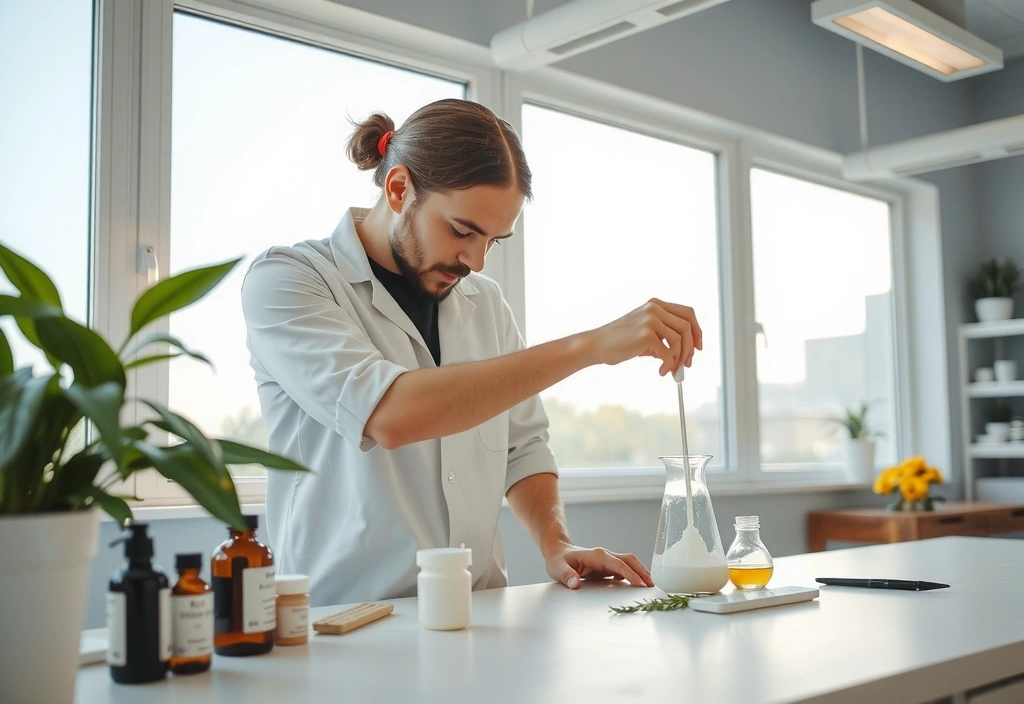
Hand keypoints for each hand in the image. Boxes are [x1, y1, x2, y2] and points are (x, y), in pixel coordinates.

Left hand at [544, 543, 654, 588]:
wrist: (558, 551)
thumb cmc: (558, 560)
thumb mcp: (558, 569)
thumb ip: (567, 576)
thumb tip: (575, 584)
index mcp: (597, 555)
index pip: (618, 564)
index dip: (630, 573)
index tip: (640, 584)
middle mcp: (605, 555)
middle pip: (629, 560)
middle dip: (642, 571)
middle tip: (653, 586)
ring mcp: (607, 560)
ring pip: (629, 563)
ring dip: (641, 572)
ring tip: (651, 586)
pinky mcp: (608, 566)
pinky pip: (624, 569)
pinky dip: (634, 575)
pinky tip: (639, 586)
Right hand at [585, 298, 702, 376]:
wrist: (596, 345)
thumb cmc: (618, 341)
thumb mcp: (644, 331)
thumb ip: (664, 335)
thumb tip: (685, 353)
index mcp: (655, 305)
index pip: (687, 313)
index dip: (697, 330)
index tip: (698, 347)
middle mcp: (654, 308)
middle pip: (687, 326)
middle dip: (691, 348)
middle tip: (687, 364)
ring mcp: (650, 320)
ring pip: (680, 340)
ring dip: (679, 359)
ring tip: (671, 370)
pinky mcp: (646, 335)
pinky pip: (668, 353)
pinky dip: (669, 365)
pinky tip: (661, 371)